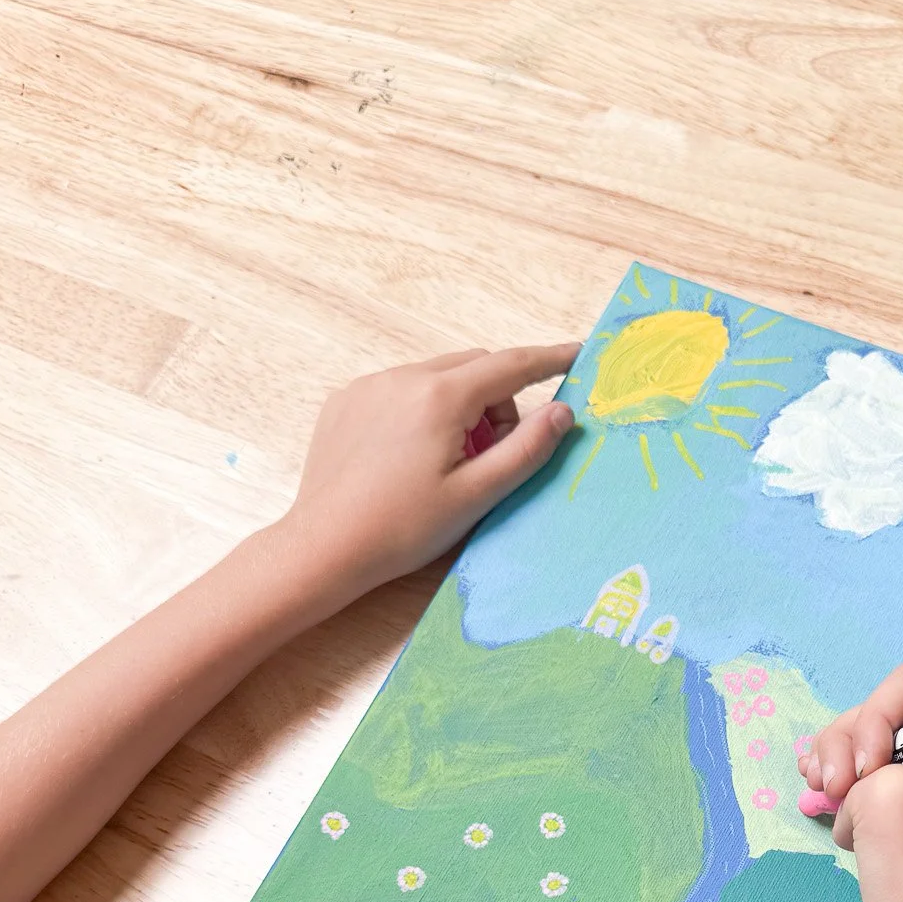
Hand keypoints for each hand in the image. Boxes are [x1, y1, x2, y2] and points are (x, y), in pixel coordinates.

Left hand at [278, 342, 578, 598]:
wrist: (325, 548)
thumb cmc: (403, 529)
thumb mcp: (477, 495)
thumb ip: (526, 449)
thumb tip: (562, 412)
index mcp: (440, 397)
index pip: (510, 365)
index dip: (548, 359)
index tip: (577, 353)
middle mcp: (403, 377)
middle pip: (473, 368)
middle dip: (498, 400)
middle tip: (496, 453)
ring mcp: (368, 386)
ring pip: (436, 378)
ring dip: (459, 406)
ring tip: (449, 463)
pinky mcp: (345, 402)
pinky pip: (400, 390)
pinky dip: (421, 411)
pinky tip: (409, 460)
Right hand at [799, 664, 902, 901]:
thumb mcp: (888, 790)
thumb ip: (863, 754)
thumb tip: (853, 775)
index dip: (876, 716)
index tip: (868, 768)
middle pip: (884, 713)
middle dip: (847, 744)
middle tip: (834, 789)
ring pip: (865, 747)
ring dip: (835, 767)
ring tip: (824, 800)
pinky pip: (861, 781)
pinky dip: (837, 791)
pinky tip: (822, 808)